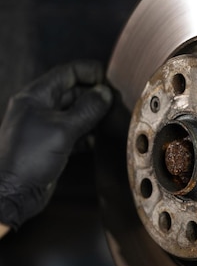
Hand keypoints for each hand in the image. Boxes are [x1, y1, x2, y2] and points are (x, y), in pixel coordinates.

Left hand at [0, 60, 112, 229]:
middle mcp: (40, 109)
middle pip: (73, 92)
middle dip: (94, 95)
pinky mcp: (52, 145)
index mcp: (36, 96)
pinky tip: (99, 140)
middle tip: (115, 102)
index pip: (67, 73)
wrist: (12, 193)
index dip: (90, 73)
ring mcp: (46, 128)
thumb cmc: (27, 158)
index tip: (110, 80)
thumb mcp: (62, 130)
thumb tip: (105, 93)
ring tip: (111, 119)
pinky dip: (88, 134)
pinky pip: (75, 133)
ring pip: (75, 113)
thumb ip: (86, 110)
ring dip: (93, 115)